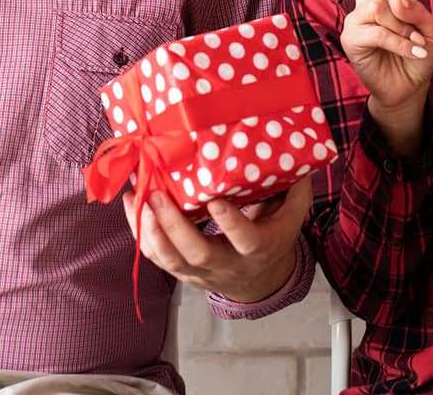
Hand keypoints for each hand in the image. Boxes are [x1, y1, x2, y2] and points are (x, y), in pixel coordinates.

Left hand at [121, 178, 311, 303]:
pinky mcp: (181, 272)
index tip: (216, 200)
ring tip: (138, 199)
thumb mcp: (291, 215)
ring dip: (150, 231)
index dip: (231, 224)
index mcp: (259, 248)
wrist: (258, 279)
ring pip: (171, 261)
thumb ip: (294, 188)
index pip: (246, 241)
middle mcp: (228, 264)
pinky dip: (140, 234)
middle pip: (198, 253)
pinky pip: (157, 258)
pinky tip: (133, 206)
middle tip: (159, 196)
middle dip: (175, 226)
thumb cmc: (273, 235)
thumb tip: (300, 154)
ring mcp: (201, 271)